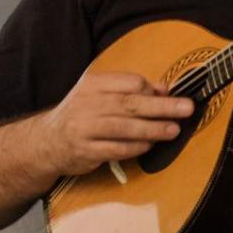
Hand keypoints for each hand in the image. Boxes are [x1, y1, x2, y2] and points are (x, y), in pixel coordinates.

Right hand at [38, 71, 193, 175]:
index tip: (169, 95)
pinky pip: (116, 149)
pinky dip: (136, 147)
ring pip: (124, 127)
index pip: (130, 82)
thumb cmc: (82, 114)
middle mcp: (86, 103)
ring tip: (173, 130)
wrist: (45, 142)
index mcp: (93, 84)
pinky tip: (149, 145)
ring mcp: (83, 128)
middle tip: (187, 108)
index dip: (152, 90)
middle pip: (130, 103)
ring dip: (153, 129)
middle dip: (162, 107)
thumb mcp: (102, 95)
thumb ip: (132, 90)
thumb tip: (166, 88)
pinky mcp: (84, 150)